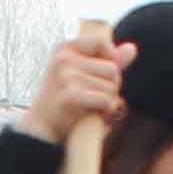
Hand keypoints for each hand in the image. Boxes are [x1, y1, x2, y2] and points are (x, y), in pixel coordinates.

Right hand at [27, 30, 130, 145]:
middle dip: (110, 87)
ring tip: (89, 108)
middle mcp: (63, 60)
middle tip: (92, 99)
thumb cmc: (63, 103)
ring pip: (112, 87)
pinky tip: (92, 115)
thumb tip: (132, 49)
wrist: (40, 130)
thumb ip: (108, 61)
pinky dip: (105, 112)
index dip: (110, 60)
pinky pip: (106, 101)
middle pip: (112, 69)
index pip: (102, 43)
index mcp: (64, 50)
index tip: (100, 77)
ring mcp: (65, 77)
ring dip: (108, 102)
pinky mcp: (70, 96)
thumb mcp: (82, 76)